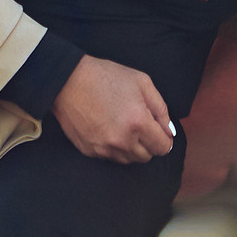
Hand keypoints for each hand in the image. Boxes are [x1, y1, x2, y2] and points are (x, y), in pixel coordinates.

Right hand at [51, 55, 174, 163]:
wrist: (68, 80)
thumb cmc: (106, 76)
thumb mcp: (142, 82)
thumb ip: (161, 108)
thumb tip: (169, 131)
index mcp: (138, 122)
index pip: (163, 147)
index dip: (165, 139)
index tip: (160, 132)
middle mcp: (123, 140)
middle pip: (147, 156)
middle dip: (148, 143)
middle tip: (140, 125)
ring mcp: (105, 148)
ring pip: (129, 160)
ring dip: (132, 147)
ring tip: (123, 126)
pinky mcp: (90, 151)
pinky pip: (111, 157)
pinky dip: (114, 148)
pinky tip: (108, 129)